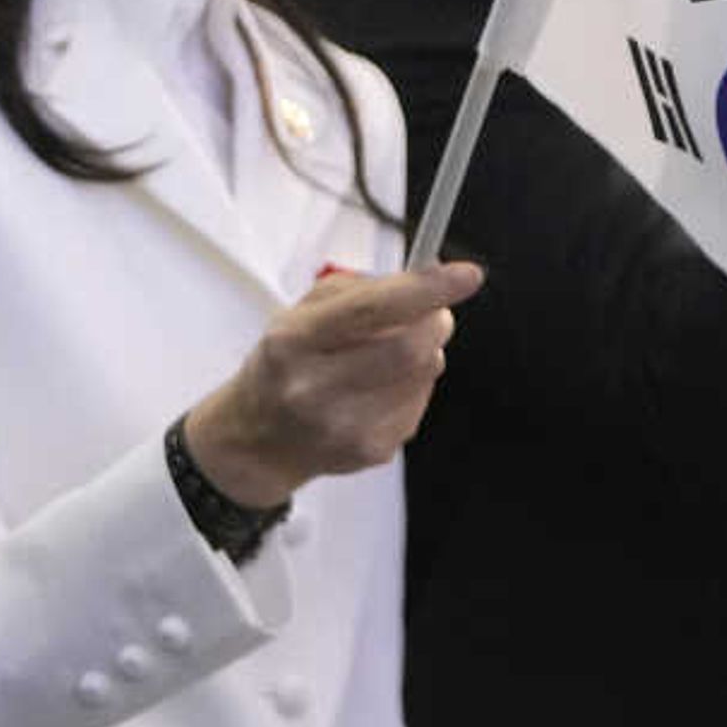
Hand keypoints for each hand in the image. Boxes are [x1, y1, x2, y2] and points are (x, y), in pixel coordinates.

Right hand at [180, 259, 482, 508]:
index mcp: (294, 341)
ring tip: (393, 354)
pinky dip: (415, 385)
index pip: (370, 310)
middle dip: (435, 322)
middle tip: (436, 313)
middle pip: (409, 348)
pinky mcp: (372, 451)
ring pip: (423, 375)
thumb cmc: (285, 363)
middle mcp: (316, 388)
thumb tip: (427, 283)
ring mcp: (346, 427)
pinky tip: (383, 388)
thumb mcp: (299, 314)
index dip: (425, 290)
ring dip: (425, 353)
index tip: (467, 274)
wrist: (259, 441)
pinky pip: (419, 404)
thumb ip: (359, 292)